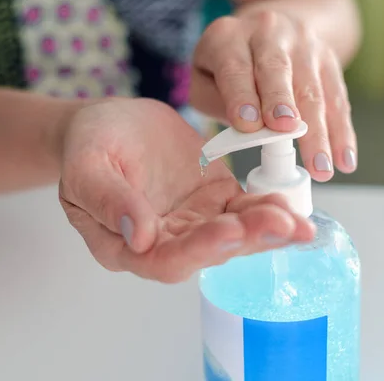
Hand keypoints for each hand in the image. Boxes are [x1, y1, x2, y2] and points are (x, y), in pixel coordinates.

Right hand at [57, 98, 314, 282]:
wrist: (110, 122)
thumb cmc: (89, 144)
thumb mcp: (86, 166)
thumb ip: (107, 199)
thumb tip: (137, 236)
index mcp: (126, 245)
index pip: (163, 260)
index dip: (197, 250)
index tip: (226, 230)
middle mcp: (165, 241)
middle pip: (208, 252)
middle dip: (247, 241)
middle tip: (281, 226)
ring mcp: (193, 222)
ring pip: (233, 233)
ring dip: (266, 229)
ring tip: (297, 222)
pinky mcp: (214, 200)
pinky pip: (244, 208)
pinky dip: (268, 207)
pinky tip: (290, 205)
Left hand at [190, 11, 356, 181]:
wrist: (266, 31)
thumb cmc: (227, 68)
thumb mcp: (204, 80)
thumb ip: (218, 103)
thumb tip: (247, 132)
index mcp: (228, 37)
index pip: (234, 67)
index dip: (241, 96)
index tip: (249, 125)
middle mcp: (267, 32)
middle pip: (277, 70)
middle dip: (283, 103)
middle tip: (287, 131)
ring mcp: (302, 43)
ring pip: (312, 90)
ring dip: (318, 132)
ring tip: (321, 167)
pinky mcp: (328, 59)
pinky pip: (337, 99)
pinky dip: (341, 133)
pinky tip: (344, 160)